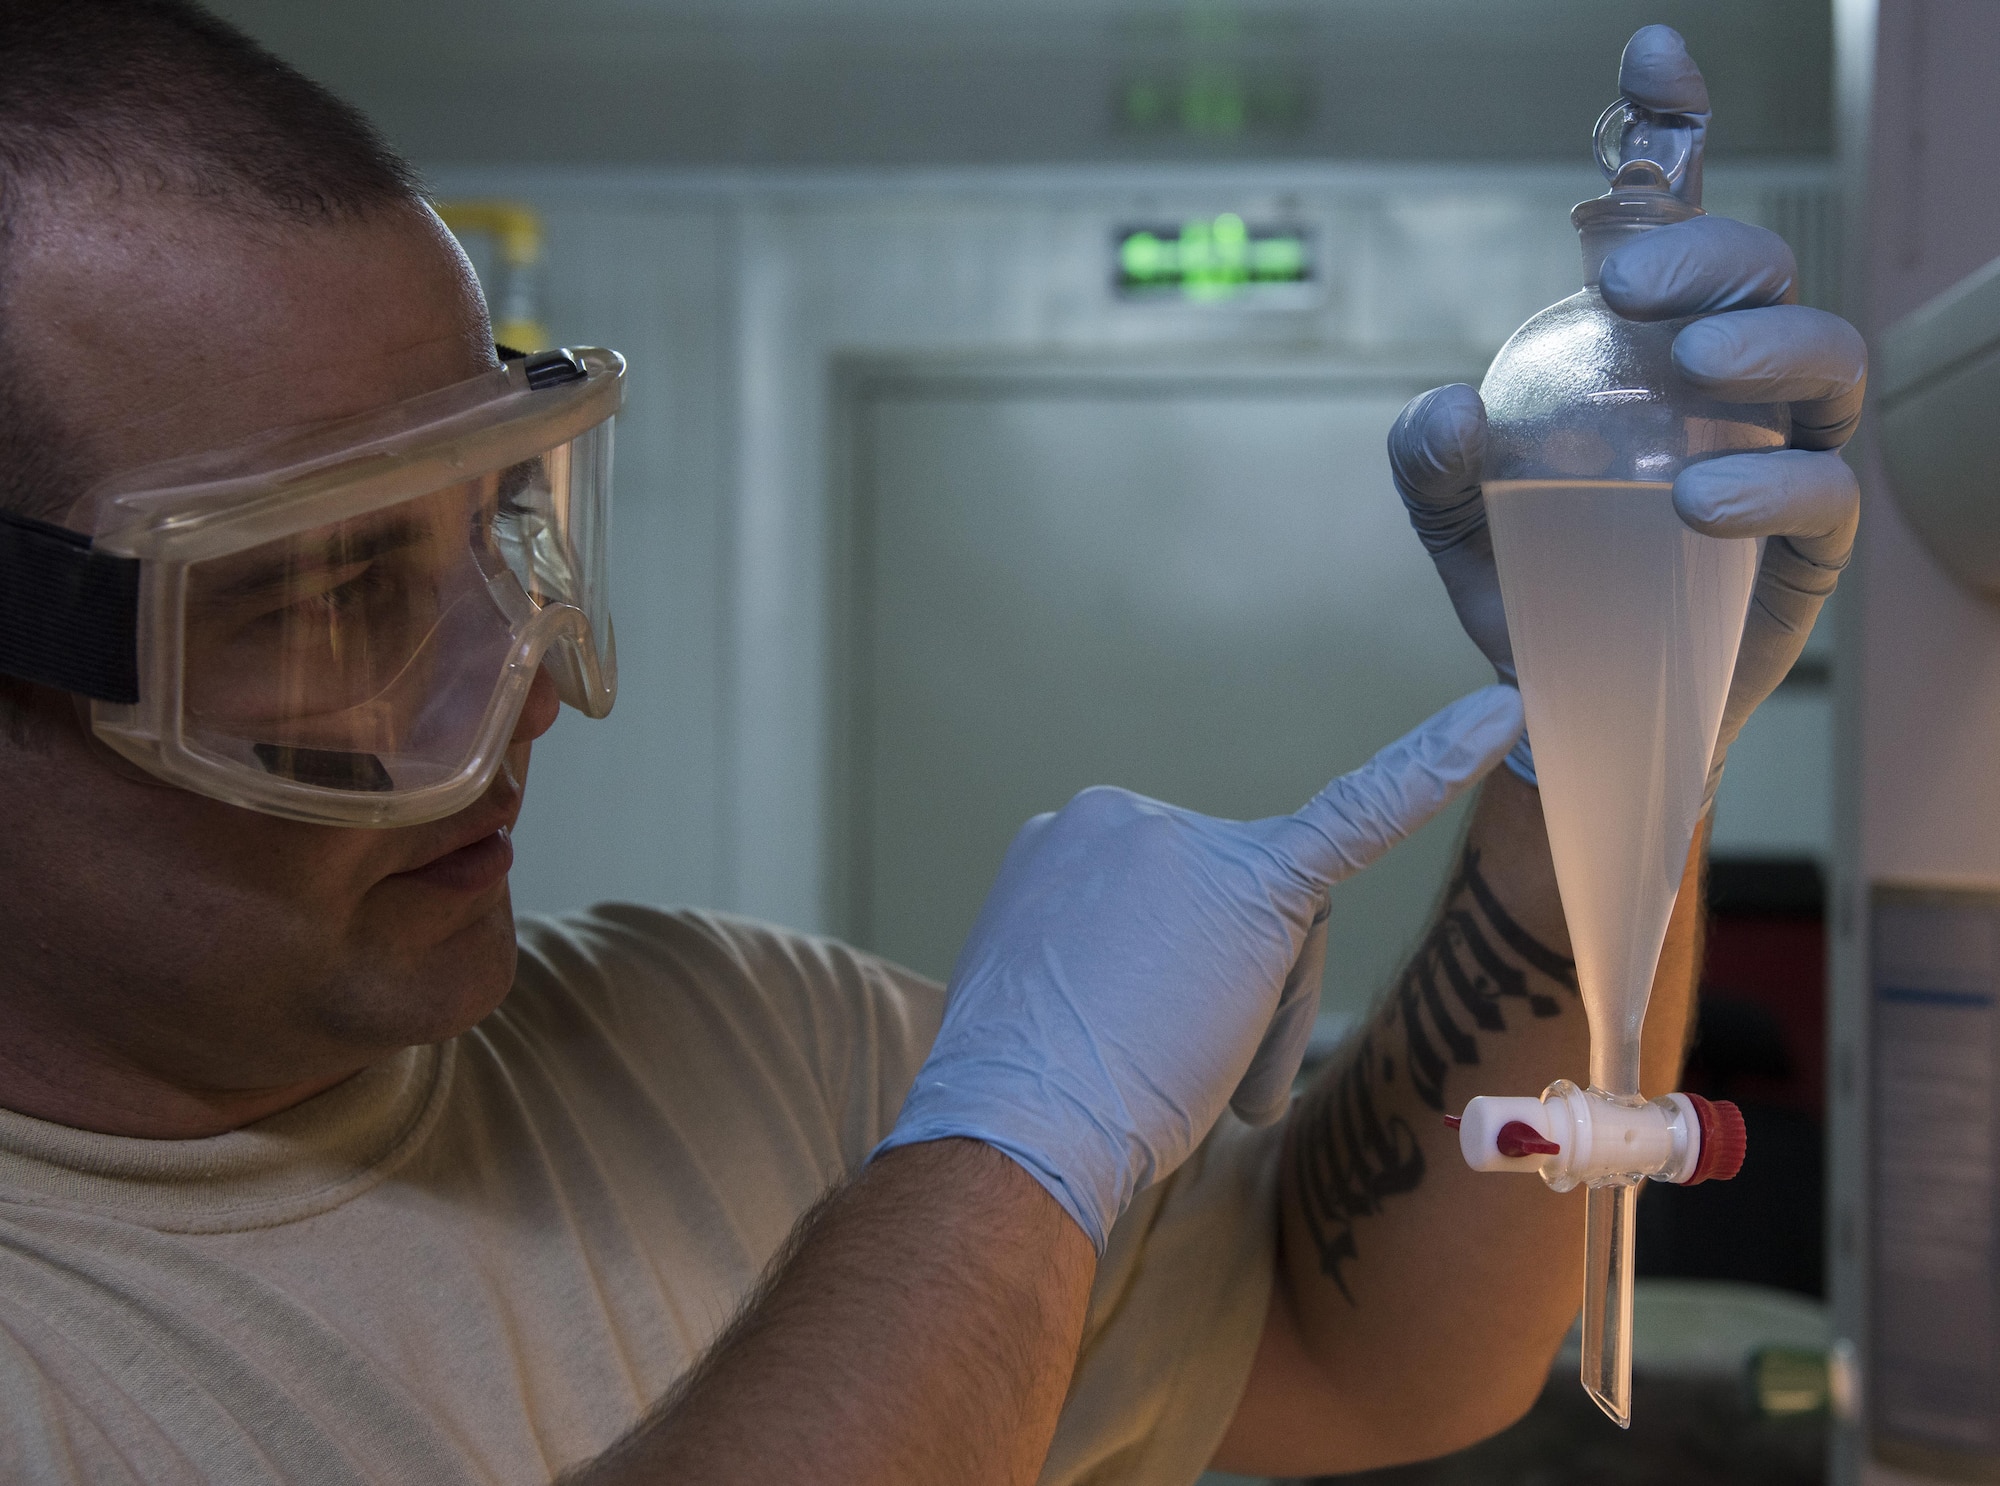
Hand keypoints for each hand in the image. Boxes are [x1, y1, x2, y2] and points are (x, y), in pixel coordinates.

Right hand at [876, 686, 1523, 1251]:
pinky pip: (1359, 816)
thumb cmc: (1039, 1088)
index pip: (1168, 900)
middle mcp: (1119, 815)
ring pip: (1274, 924)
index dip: (1166, 981)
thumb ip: (1110, 954)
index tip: (1127, 1020)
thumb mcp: (1055, 989)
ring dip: (1256, 1013)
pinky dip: (1433, 764)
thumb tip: (1167, 991)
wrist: (1020, 1124)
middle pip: (1228, 905)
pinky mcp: (1258, 881)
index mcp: (1068, 837)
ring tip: (1185, 1063)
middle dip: (1227, 997)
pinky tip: (1496, 720)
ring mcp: (1183, 841)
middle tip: (1173, 1067)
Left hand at [1387, 27, 1862, 799]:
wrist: (1567, 707)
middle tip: (1629, 284)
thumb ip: (1431, 462)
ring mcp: (1779, 449)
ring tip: (1697, 367)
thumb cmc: (1526, 587)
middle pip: (1756, 269)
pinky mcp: (1809, 542)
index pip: (1669, 219)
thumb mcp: (1455, 520)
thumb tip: (1449, 411)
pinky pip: (1826, 487)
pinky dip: (1771, 480)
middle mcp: (1721, 380)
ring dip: (1768, 341)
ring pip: (1826, 353)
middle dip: (1707, 248)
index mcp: (1639, 347)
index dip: (1672, 127)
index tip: (1648, 58)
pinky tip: (1702, 496)